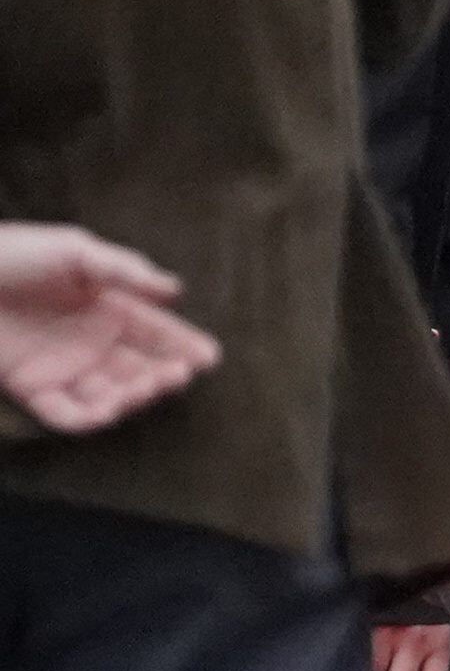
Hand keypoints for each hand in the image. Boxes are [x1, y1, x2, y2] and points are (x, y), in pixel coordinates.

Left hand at [0, 223, 215, 433]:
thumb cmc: (16, 255)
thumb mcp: (77, 251)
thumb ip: (125, 271)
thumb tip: (174, 290)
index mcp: (110, 308)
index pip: (158, 332)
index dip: (184, 345)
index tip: (209, 357)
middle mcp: (93, 342)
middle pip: (140, 369)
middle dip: (164, 376)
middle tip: (176, 376)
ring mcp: (64, 368)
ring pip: (110, 395)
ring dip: (131, 398)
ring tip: (142, 388)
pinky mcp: (32, 387)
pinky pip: (65, 413)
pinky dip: (86, 418)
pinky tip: (105, 412)